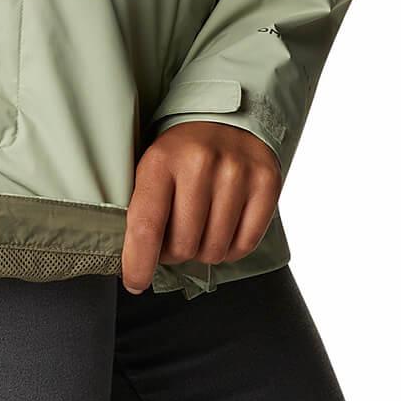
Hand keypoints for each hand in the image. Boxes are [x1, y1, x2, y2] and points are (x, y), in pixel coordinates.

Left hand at [122, 122, 281, 293]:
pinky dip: (231, 249)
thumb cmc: (181, 153)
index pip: (147, 226)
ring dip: (203, 252)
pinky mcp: (267, 182)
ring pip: (215, 250)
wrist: (226, 118)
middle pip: (184, 245)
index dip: (139, 263)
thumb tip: (133, 261)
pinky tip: (222, 229)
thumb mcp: (151, 167)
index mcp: (161, 160)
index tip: (135, 282)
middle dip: (174, 253)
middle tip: (173, 240)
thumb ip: (142, 208)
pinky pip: (246, 244)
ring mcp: (237, 173)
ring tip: (199, 229)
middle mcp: (200, 164)